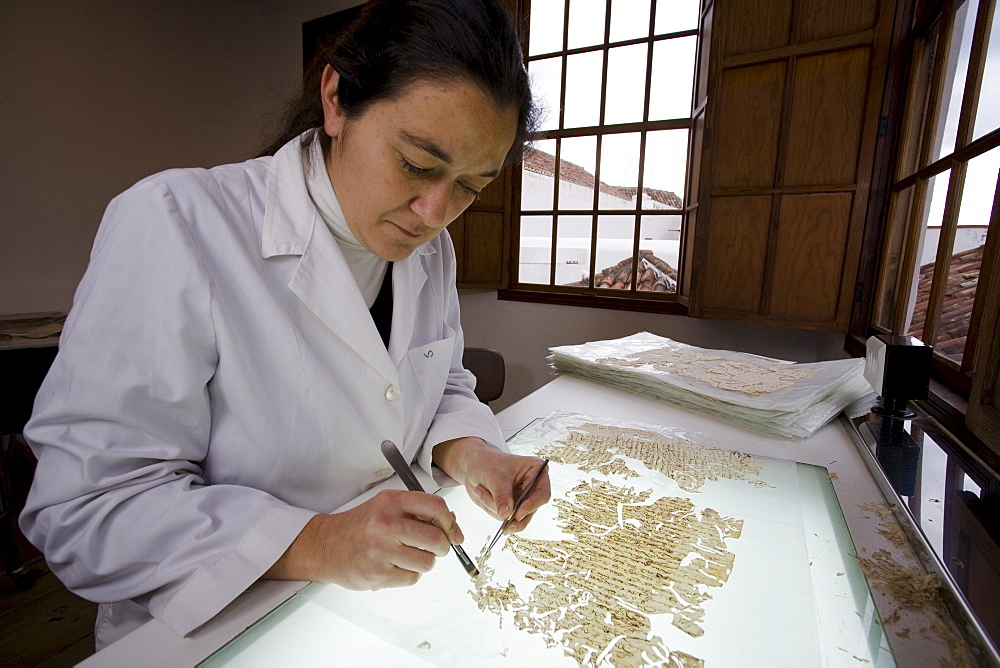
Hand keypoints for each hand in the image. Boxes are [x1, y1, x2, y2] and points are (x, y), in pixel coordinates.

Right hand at [264, 489, 463, 588]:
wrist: (326, 545)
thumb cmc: (362, 525)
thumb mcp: (387, 507)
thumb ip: (418, 511)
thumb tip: (452, 523)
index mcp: (391, 502)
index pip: (436, 507)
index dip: (450, 521)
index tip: (453, 531)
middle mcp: (385, 524)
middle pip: (436, 538)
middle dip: (443, 546)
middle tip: (437, 547)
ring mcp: (380, 551)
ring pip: (427, 562)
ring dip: (425, 562)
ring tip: (410, 556)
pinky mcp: (376, 574)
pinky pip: (412, 578)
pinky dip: (410, 574)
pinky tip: (396, 566)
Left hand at [433, 437, 550, 533]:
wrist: (472, 465)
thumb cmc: (487, 462)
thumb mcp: (495, 477)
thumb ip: (502, 496)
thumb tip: (506, 515)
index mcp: (535, 471)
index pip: (542, 494)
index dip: (532, 505)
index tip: (517, 514)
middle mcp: (532, 487)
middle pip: (530, 510)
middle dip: (509, 511)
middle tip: (496, 511)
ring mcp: (522, 499)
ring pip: (514, 517)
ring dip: (494, 508)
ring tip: (480, 490)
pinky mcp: (511, 507)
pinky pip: (504, 518)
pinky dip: (490, 509)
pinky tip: (482, 494)